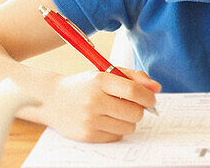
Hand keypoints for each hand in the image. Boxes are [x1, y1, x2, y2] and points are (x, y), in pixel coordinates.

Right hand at [43, 68, 160, 141]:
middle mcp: (94, 100)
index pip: (133, 91)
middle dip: (139, 110)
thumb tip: (157, 87)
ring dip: (128, 121)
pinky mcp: (87, 135)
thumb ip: (134, 77)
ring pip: (128, 127)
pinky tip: (106, 121)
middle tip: (132, 106)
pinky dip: (117, 130)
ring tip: (117, 113)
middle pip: (134, 112)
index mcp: (100, 80)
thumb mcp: (106, 73)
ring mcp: (90, 120)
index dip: (148, 97)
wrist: (52, 100)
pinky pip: (116, 137)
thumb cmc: (84, 85)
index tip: (152, 100)